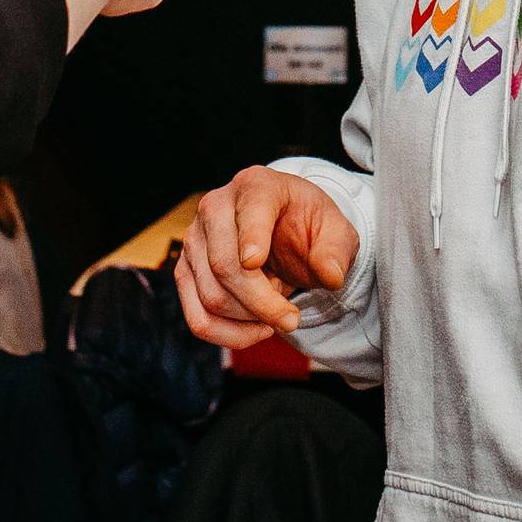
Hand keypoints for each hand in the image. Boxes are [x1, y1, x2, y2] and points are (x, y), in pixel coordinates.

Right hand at [173, 166, 358, 349]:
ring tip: (277, 316)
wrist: (285, 231)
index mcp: (256, 185)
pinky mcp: (185, 270)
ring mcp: (194, 239)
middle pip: (224, 264)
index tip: (255, 262)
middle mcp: (215, 207)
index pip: (249, 210)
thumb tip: (330, 275)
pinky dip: (227, 335)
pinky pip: (197, 316)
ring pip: (211, 295)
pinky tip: (255, 330)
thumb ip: (336, 251)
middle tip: (292, 319)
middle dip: (261, 303)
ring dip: (248, 320)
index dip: (250, 237)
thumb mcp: (336, 232)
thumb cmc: (308, 227)